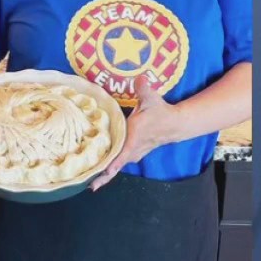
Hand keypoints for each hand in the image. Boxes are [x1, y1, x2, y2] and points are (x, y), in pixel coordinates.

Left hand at [91, 75, 185, 190]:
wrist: (175, 123)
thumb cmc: (161, 112)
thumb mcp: (151, 99)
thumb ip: (143, 89)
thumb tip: (140, 78)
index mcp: (133, 140)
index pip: (119, 157)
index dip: (109, 167)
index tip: (97, 179)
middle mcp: (132, 150)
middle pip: (114, 166)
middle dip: (101, 175)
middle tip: (85, 183)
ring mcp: (133, 153)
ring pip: (116, 166)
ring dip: (104, 172)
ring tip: (88, 179)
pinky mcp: (133, 152)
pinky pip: (118, 162)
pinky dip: (109, 166)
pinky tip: (98, 168)